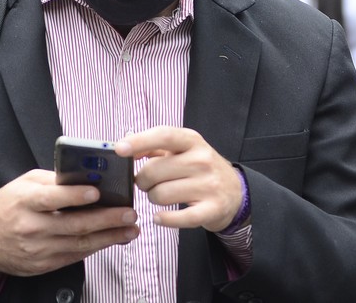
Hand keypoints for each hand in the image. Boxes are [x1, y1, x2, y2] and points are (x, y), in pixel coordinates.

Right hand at [0, 169, 138, 281]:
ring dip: (109, 237)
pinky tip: (112, 239)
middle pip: (73, 225)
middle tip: (128, 213)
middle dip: (105, 219)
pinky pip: (74, 256)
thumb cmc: (8, 205)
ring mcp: (37, 249)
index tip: (97, 191)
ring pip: (78, 244)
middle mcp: (31, 227)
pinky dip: (95, 247)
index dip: (74, 195)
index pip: (51, 198)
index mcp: (25, 202)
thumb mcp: (25, 183)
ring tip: (130, 228)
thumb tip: (87, 177)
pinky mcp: (43, 264)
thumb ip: (53, 180)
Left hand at [114, 126, 243, 232]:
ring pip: (160, 195)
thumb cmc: (200, 168)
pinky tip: (160, 217)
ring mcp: (208, 185)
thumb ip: (154, 146)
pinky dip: (163, 219)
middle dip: (143, 180)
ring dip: (153, 198)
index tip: (119, 149)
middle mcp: (202, 160)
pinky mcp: (211, 209)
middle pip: (154, 171)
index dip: (139, 141)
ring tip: (162, 196)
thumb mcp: (184, 149)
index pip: (163, 135)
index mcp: (192, 141)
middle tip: (149, 183)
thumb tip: (125, 146)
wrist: (236, 192)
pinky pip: (177, 218)